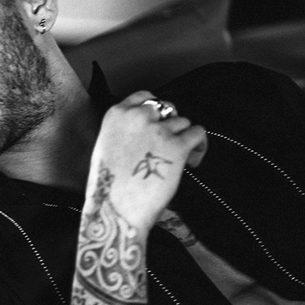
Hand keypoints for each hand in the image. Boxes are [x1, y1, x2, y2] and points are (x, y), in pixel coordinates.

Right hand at [87, 90, 207, 232]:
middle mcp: (137, 116)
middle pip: (167, 107)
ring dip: (184, 138)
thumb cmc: (109, 185)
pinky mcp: (177, 146)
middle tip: (169, 144)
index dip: (156, 110)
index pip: (144, 96)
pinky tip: (191, 161)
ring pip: (184, 122)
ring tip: (181, 159)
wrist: (116, 208)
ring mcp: (158, 130)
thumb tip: (146, 130)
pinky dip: (199, 146)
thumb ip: (124, 131)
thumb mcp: (106, 146)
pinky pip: (198, 133)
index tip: (159, 123)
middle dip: (171, 124)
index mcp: (116, 115)